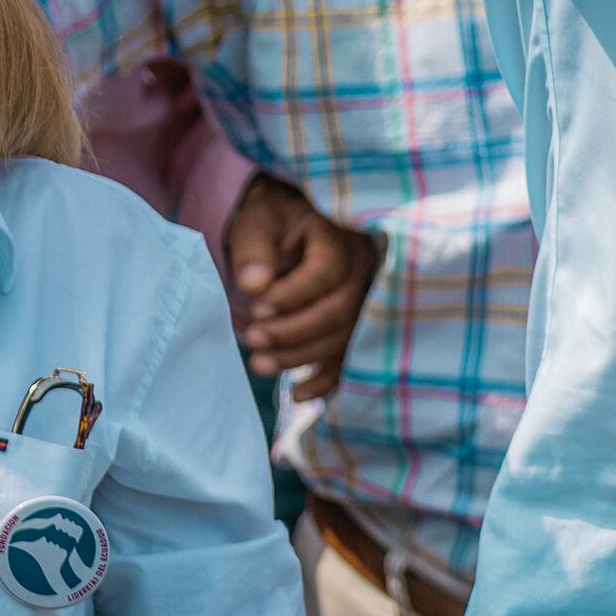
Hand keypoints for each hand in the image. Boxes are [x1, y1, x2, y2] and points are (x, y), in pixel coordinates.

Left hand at [221, 171, 383, 395]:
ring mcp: (363, 301)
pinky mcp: (354, 326)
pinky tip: (299, 394)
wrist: (290, 225)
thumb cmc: (273, 221)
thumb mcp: (257, 222)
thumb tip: (254, 286)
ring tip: (259, 363)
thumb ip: (254, 249)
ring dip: (301, 357)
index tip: (258, 308)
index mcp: (337, 239)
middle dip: (293, 332)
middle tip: (252, 339)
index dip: (292, 296)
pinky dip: (327, 381)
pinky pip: (349, 358)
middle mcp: (360, 271)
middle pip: (338, 311)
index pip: (325, 273)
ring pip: (342, 338)